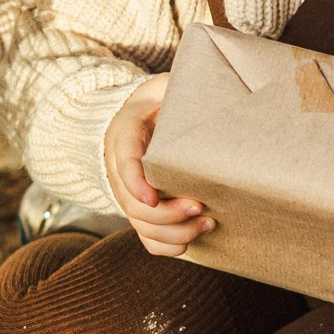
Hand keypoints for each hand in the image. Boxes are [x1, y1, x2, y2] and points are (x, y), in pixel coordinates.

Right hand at [102, 73, 213, 256]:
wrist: (138, 117)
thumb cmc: (159, 101)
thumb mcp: (163, 87)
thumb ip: (175, 89)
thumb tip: (211, 88)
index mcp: (126, 134)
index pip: (124, 161)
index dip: (136, 183)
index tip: (153, 195)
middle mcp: (121, 170)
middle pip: (135, 205)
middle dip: (169, 213)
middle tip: (200, 204)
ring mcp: (129, 195)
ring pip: (143, 227)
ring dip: (175, 232)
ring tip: (207, 222)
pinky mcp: (141, 212)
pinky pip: (148, 240)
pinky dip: (168, 246)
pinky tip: (191, 239)